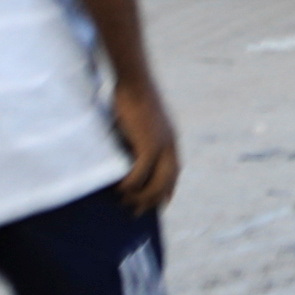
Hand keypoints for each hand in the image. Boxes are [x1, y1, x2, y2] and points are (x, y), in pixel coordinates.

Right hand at [106, 78, 179, 216]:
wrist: (134, 82)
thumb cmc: (132, 97)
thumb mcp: (138, 123)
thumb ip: (136, 139)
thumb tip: (124, 153)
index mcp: (170, 139)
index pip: (174, 171)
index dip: (168, 188)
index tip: (162, 204)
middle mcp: (170, 145)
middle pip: (167, 181)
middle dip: (154, 200)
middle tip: (138, 213)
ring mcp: (162, 145)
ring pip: (157, 181)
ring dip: (142, 196)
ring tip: (126, 204)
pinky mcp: (149, 144)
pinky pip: (141, 172)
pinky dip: (132, 184)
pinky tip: (120, 190)